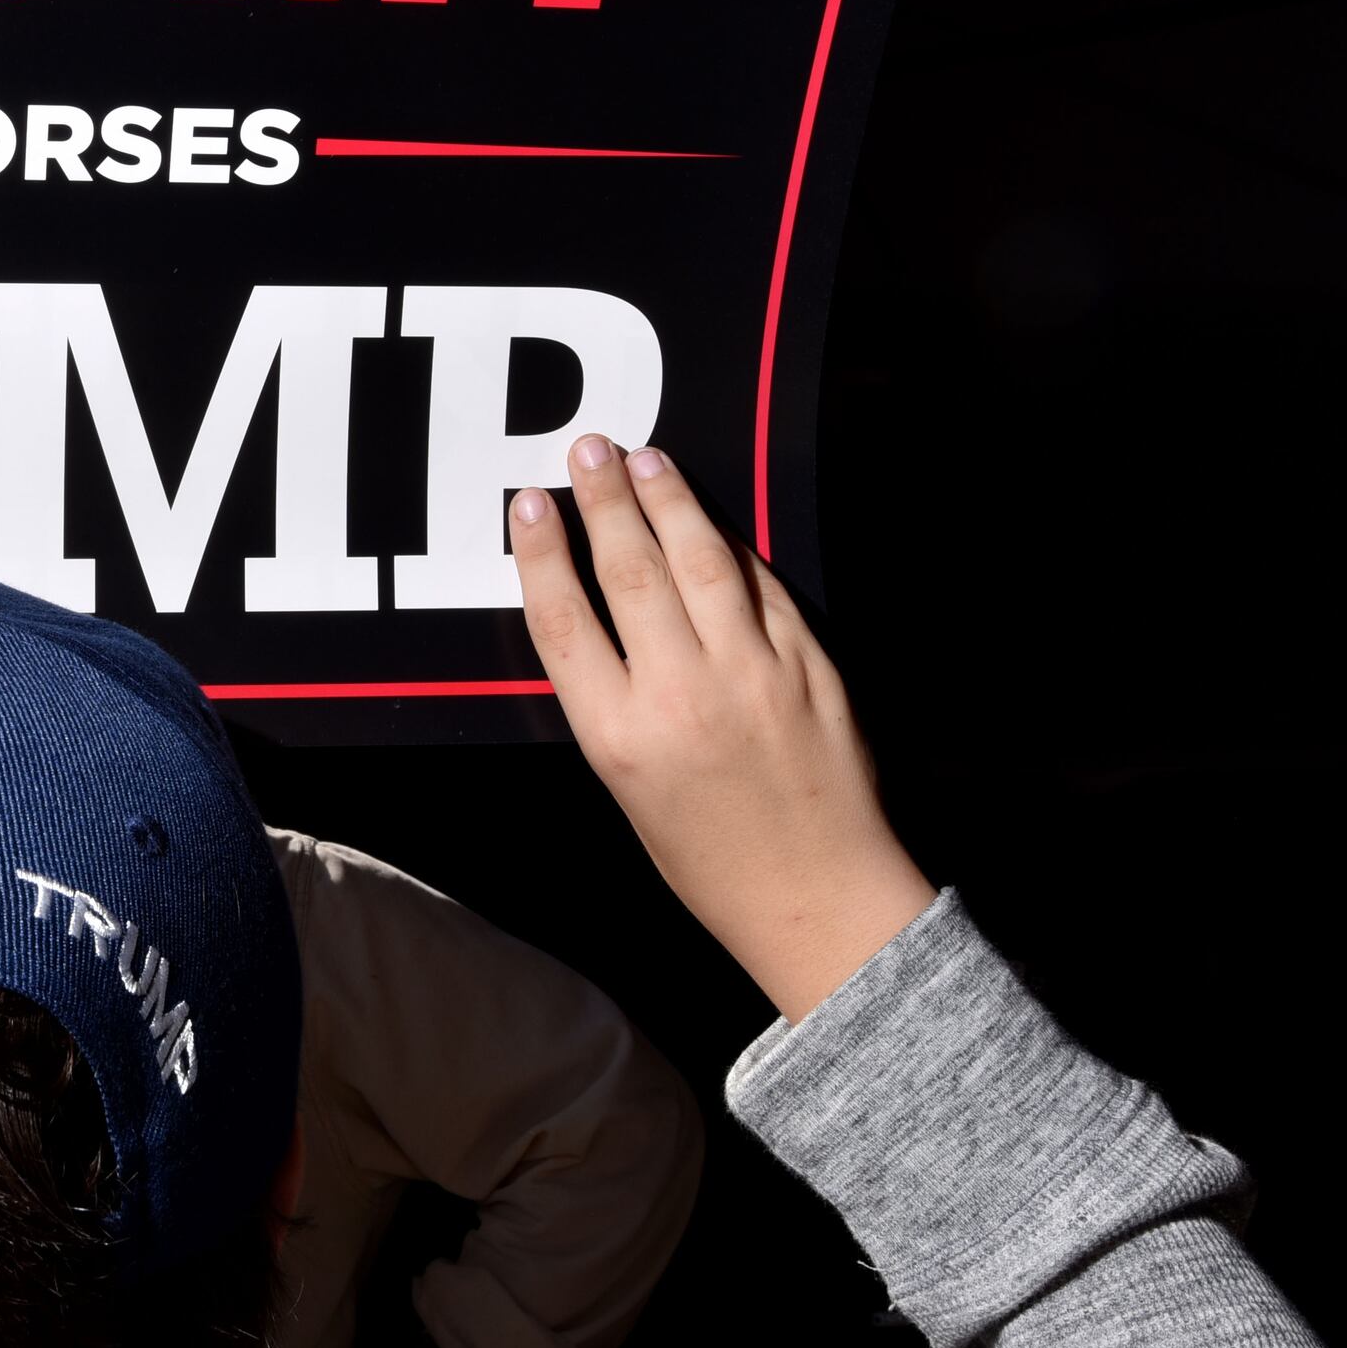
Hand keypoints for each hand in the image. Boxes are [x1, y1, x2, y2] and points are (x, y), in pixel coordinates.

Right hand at [509, 436, 933, 1021]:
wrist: (818, 898)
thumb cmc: (712, 859)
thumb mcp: (629, 789)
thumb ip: (612, 700)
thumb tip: (600, 611)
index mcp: (619, 738)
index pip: (563, 619)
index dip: (541, 552)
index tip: (528, 504)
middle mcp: (681, 696)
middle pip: (629, 571)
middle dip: (603, 500)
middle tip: (588, 449)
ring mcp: (752, 674)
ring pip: (700, 560)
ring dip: (668, 500)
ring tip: (645, 459)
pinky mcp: (808, 666)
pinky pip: (762, 587)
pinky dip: (731, 546)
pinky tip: (711, 518)